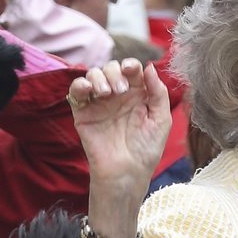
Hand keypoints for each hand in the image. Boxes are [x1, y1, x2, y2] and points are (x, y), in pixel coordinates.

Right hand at [67, 58, 170, 192]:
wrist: (126, 172)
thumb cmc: (147, 150)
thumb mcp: (161, 120)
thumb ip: (158, 92)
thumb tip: (149, 66)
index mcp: (137, 95)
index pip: (131, 70)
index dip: (130, 65)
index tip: (132, 70)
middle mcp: (117, 96)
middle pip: (111, 68)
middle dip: (114, 73)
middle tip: (120, 91)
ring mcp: (99, 103)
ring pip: (93, 75)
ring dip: (99, 77)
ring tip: (106, 93)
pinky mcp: (82, 112)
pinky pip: (76, 91)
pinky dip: (80, 84)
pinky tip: (88, 90)